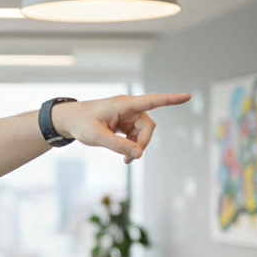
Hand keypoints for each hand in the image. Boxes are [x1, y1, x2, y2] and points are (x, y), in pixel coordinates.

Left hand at [51, 93, 190, 161]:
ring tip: (125, 160)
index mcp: (124, 104)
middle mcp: (129, 108)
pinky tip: (124, 155)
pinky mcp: (124, 122)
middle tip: (129, 159)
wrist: (68, 120)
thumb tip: (139, 155)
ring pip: (143, 133)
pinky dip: (132, 146)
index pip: (152, 101)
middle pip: (148, 126)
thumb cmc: (81, 124)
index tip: (188, 96)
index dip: (171, 99)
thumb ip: (119, 146)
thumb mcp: (98, 137)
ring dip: (137, 146)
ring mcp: (127, 115)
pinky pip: (136, 135)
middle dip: (142, 143)